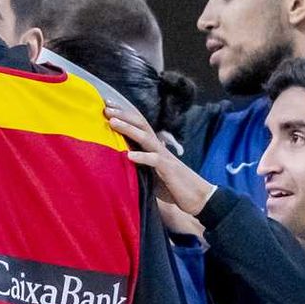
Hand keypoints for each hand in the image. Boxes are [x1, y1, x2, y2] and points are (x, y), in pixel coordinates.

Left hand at [105, 102, 215, 220]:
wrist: (198, 197)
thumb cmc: (173, 187)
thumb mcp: (151, 174)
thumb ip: (138, 166)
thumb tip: (120, 164)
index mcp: (153, 147)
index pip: (138, 125)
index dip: (124, 115)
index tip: (107, 106)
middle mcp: (158, 148)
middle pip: (140, 125)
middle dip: (123, 114)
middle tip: (106, 107)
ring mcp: (164, 157)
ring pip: (145, 138)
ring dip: (128, 129)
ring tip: (112, 122)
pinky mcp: (169, 169)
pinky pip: (155, 160)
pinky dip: (142, 157)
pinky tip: (129, 155)